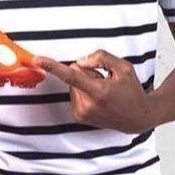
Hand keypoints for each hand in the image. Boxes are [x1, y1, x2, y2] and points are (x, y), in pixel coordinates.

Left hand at [34, 49, 154, 133]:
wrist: (136, 117)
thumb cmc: (131, 92)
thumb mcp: (123, 67)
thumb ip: (100, 57)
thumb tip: (80, 62)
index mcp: (98, 91)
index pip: (70, 75)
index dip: (52, 66)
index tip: (38, 60)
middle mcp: (87, 105)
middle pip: (74, 75)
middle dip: (87, 74)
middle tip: (105, 82)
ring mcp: (82, 113)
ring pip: (73, 85)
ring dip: (86, 85)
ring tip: (103, 92)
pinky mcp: (79, 117)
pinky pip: (74, 95)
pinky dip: (85, 93)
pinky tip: (99, 99)